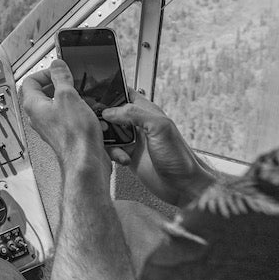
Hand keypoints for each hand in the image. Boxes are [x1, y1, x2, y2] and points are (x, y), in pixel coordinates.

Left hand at [20, 59, 110, 175]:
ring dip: (73, 99)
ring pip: (60, 106)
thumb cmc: (74, 135)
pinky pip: (71, 118)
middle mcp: (39, 117)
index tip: (59, 70)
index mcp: (33, 105)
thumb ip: (60, 77)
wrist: (86, 162)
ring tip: (84, 98)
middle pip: (45, 93)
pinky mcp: (65, 135)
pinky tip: (92, 113)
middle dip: (61, 85)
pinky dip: (81, 112)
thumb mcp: (68, 96)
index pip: (30, 81)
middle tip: (72, 83)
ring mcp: (51, 127)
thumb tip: (57, 65)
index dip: (45, 72)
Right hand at [101, 94, 216, 205]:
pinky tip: (123, 159)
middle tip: (102, 126)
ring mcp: (131, 140)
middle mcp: (137, 124)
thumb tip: (109, 111)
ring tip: (116, 146)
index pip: (124, 93)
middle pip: (110, 113)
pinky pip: (110, 150)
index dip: (109, 92)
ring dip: (106, 139)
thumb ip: (134, 114)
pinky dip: (112, 154)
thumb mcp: (160, 127)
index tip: (95, 97)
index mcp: (146, 112)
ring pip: (107, 132)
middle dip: (101, 118)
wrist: (183, 187)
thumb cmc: (180, 157)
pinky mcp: (127, 156)